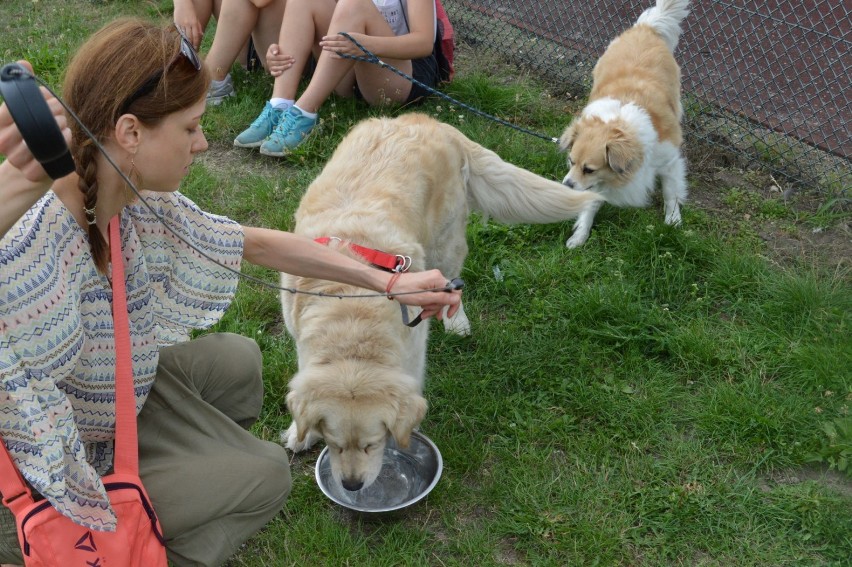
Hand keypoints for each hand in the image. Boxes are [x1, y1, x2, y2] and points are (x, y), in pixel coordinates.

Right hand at [0, 61, 69, 182]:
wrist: (28, 174)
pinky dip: (65, 143)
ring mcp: (18, 160)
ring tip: (63, 123)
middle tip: (59, 110)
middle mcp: (4, 144)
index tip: (47, 97)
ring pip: (45, 139)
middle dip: (52, 112)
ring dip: (60, 127)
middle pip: (32, 122)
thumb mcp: (21, 114)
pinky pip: (54, 156)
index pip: (13, 109)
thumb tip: (24, 63)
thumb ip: (23, 90)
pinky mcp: (34, 174)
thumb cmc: (28, 137)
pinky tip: (67, 136)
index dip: (36, 101)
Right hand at [173, 2, 203, 48]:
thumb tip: (201, 35)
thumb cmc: (191, 10)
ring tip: (187, 48)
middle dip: (191, 45)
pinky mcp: (176, 22)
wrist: (182, 2)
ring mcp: (181, 23)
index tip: (196, 49)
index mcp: (194, 23)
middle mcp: (188, 24)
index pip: (196, 36)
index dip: (196, 44)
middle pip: (190, 37)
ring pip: (183, 35)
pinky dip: (180, 36)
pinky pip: (178, 31)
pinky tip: (181, 41)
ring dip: (185, 42)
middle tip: (191, 51)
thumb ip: (199, 26)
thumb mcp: (196, 18)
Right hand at [266, 44, 294, 76]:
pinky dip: (276, 74)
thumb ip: (274, 48)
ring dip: (284, 67)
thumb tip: (275, 53)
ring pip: (276, 68)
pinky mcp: (272, 72)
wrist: (276, 55)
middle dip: (286, 62)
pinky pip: (273, 74)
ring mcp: (270, 67)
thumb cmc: (276, 49)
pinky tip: (282, 72)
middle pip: (278, 63)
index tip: (291, 56)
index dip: (284, 57)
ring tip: (290, 65)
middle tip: (293, 61)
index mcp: (269, 56)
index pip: (277, 57)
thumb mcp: (274, 46)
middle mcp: (269, 62)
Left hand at [319, 33, 368, 59]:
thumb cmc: (363, 39)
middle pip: (336, 43)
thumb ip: (346, 36)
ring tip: (323, 48)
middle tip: (320, 43)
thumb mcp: (355, 35)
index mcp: (349, 37)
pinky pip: (343, 56)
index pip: (337, 37)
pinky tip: (330, 56)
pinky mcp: (352, 55)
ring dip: (330, 49)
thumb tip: (338, 36)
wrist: (372, 46)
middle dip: (327, 43)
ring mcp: (350, 50)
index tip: (323, 38)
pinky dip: (336, 56)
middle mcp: (349, 43)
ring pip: (338, 50)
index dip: (329, 38)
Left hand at [388, 269, 461, 320]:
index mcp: (438, 279)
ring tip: (423, 314)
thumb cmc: (405, 292)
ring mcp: (432, 279)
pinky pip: (433, 294)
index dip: (454, 304)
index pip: (455, 291)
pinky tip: (424, 311)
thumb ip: (441, 299)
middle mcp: (437, 277)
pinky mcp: (428, 282)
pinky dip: (430, 303)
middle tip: (426, 314)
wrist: (391, 285)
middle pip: (446, 296)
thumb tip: (457, 299)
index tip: (448, 315)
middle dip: (437, 307)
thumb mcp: (424, 298)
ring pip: (439, 297)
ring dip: (432, 307)